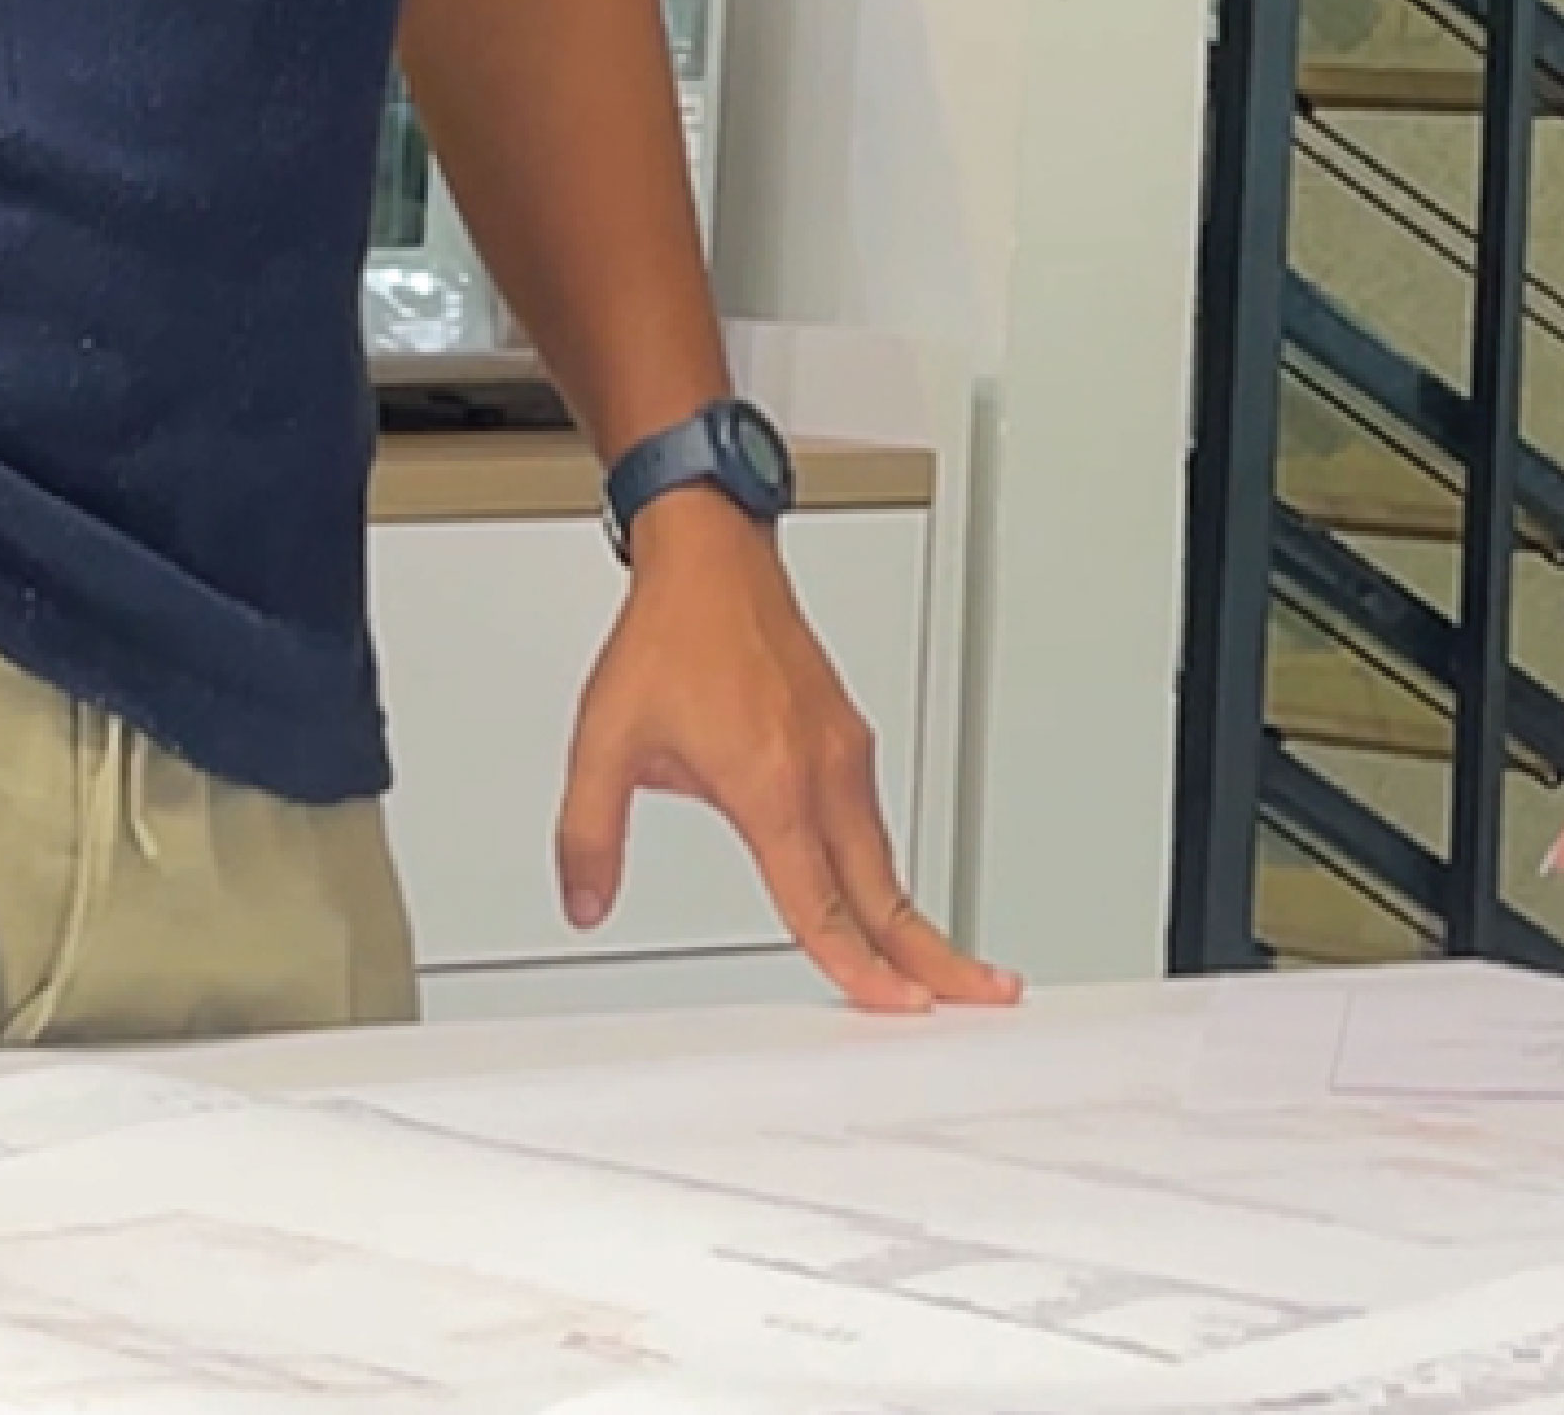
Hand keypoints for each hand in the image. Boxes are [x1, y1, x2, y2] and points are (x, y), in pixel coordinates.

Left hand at [560, 501, 1016, 1013]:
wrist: (712, 557)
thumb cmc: (670, 635)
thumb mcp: (603, 741)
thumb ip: (588, 835)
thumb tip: (583, 904)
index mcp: (772, 782)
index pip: (821, 902)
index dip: (858, 966)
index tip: (895, 1006)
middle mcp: (823, 770)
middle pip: (887, 890)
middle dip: (935, 955)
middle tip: (980, 996)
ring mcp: (845, 752)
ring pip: (887, 858)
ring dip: (917, 918)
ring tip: (949, 965)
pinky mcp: (848, 736)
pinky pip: (876, 822)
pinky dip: (891, 872)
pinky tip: (886, 894)